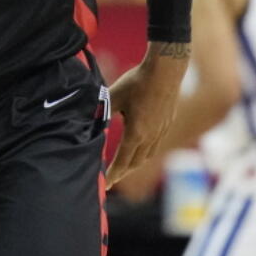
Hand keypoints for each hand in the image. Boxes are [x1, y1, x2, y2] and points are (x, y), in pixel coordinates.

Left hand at [106, 42, 189, 188]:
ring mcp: (161, 132)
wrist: (165, 71)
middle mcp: (150, 137)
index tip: (106, 184)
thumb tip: (88, 120)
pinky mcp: (167, 124)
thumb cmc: (137, 82)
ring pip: (147, 155)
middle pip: (135, 163)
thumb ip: (102, 111)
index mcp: (136, 133)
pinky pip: (155, 146)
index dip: (113, 174)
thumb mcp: (114, 96)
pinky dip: (145, 153)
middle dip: (122, 173)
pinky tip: (140, 148)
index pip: (122, 161)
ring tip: (124, 167)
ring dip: (134, 164)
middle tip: (112, 179)